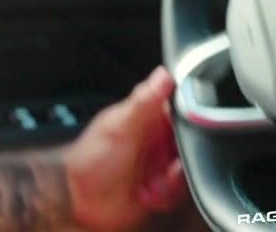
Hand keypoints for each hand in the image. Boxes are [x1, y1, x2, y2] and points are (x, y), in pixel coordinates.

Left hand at [64, 66, 190, 231]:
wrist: (81, 201)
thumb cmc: (91, 158)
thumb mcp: (119, 127)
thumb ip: (144, 101)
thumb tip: (164, 74)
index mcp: (148, 117)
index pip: (184, 109)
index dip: (194, 121)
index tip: (192, 135)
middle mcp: (157, 138)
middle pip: (192, 143)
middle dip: (184, 159)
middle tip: (169, 169)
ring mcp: (160, 163)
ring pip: (188, 168)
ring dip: (174, 181)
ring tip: (154, 184)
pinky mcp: (162, 187)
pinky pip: (181, 191)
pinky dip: (168, 196)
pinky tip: (150, 194)